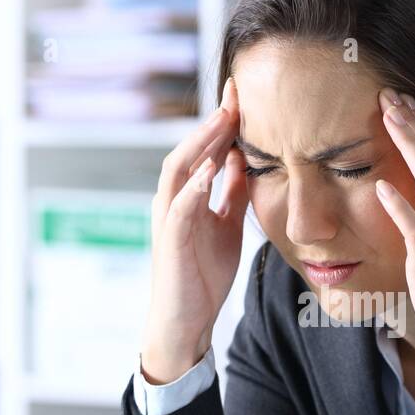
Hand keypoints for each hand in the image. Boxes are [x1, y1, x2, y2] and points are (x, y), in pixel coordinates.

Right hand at [141, 78, 247, 383]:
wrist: (186, 320)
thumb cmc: (203, 274)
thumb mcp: (228, 226)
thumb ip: (234, 194)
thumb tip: (246, 160)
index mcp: (189, 196)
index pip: (205, 150)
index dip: (222, 123)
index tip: (244, 95)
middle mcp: (173, 201)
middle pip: (189, 150)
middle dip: (212, 122)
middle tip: (235, 93)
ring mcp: (168, 219)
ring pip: (178, 170)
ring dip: (200, 144)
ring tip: (222, 119)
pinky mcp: (169, 242)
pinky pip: (179, 208)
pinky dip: (193, 186)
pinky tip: (209, 168)